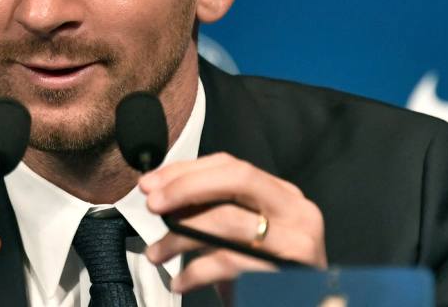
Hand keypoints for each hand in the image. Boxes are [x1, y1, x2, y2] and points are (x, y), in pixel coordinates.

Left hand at [139, 152, 326, 292]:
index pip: (230, 165)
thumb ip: (210, 209)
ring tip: (156, 254)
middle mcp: (295, 210)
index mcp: (281, 193)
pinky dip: (196, 271)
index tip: (151, 183)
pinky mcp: (287, 270)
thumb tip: (162, 193)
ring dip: (180, 236)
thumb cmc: (259, 276)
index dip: (186, 170)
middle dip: (186, 187)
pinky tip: (180, 283)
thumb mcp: (237, 235)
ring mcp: (296, 239)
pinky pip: (230, 261)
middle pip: (236, 179)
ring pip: (228, 220)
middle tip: (152, 205)